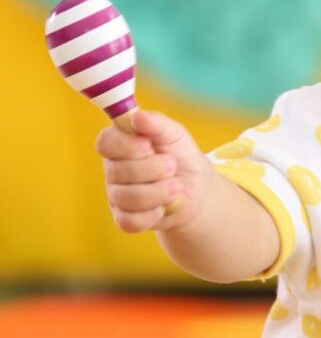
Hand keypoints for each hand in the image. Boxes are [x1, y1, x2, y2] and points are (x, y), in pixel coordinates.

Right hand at [95, 109, 212, 232]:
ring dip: (158, 192)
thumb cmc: (181, 155)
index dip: (125, 146)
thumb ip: (157, 123)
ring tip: (177, 186)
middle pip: (118, 172)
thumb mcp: (175, 134)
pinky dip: (153, 214)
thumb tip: (137, 116)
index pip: (105, 143)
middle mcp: (113, 169)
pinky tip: (165, 206)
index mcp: (119, 144)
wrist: (197, 188)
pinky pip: (129, 221)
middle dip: (153, 169)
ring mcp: (116, 195)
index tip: (147, 145)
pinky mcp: (125, 218)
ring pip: (126, 197)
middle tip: (173, 165)